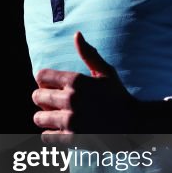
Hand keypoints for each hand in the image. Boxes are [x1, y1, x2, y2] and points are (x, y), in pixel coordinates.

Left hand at [33, 32, 157, 135]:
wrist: (135, 125)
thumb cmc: (118, 96)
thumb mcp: (106, 73)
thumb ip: (88, 54)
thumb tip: (76, 34)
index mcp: (76, 80)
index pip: (41, 76)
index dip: (44, 82)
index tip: (53, 87)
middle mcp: (71, 99)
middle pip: (36, 97)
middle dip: (43, 100)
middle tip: (56, 105)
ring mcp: (71, 120)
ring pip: (38, 118)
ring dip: (45, 119)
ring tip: (57, 118)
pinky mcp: (72, 138)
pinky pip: (45, 136)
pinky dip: (51, 135)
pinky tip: (62, 131)